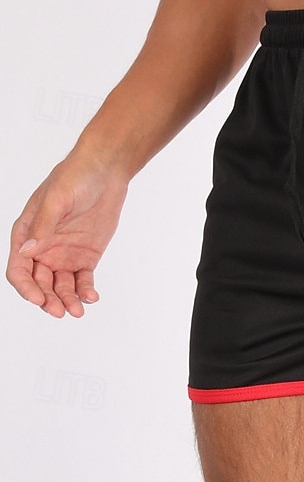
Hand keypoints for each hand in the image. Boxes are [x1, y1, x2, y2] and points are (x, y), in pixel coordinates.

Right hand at [6, 156, 128, 317]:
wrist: (106, 170)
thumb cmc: (75, 177)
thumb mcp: (57, 199)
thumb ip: (44, 226)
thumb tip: (27, 251)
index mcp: (26, 234)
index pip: (19, 269)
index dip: (26, 287)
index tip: (39, 299)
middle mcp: (43, 248)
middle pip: (40, 283)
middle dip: (48, 299)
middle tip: (61, 311)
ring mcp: (64, 253)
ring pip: (61, 286)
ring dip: (67, 300)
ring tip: (78, 311)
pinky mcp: (86, 255)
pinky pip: (83, 279)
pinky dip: (85, 290)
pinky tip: (92, 298)